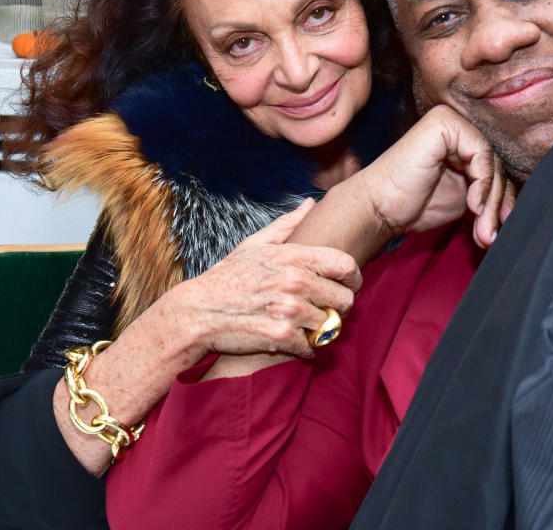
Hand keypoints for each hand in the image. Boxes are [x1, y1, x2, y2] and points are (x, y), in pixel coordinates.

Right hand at [170, 199, 360, 359]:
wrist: (198, 312)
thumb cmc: (228, 278)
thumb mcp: (255, 244)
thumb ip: (287, 225)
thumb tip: (311, 203)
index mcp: (292, 257)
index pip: (345, 264)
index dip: (354, 277)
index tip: (350, 284)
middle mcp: (295, 281)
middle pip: (344, 299)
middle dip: (339, 306)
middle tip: (327, 309)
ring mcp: (289, 310)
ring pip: (330, 325)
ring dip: (321, 329)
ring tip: (307, 325)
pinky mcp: (282, 337)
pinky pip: (312, 347)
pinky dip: (306, 348)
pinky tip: (294, 341)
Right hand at [349, 105, 510, 248]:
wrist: (379, 207)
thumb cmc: (414, 205)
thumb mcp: (464, 199)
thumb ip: (488, 192)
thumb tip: (520, 205)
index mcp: (460, 141)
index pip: (494, 168)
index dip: (501, 200)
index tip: (497, 230)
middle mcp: (457, 127)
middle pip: (495, 165)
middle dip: (497, 205)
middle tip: (490, 235)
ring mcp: (450, 122)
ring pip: (491, 162)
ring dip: (491, 201)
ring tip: (483, 231)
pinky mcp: (445, 123)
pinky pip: (480, 153)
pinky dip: (483, 183)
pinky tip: (474, 206)